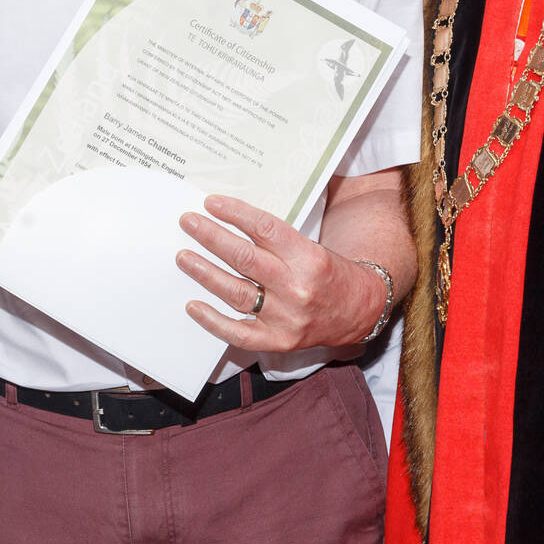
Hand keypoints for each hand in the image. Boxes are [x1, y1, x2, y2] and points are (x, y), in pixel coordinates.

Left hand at [177, 194, 383, 353]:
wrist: (359, 311)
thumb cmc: (328, 273)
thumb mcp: (311, 246)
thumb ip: (275, 238)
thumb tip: (230, 220)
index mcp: (308, 257)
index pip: (265, 229)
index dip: (235, 214)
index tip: (211, 203)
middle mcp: (297, 288)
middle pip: (245, 259)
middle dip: (211, 238)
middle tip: (188, 222)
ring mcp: (286, 318)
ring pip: (236, 293)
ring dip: (205, 273)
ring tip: (184, 257)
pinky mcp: (277, 341)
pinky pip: (238, 333)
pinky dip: (212, 320)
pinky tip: (193, 305)